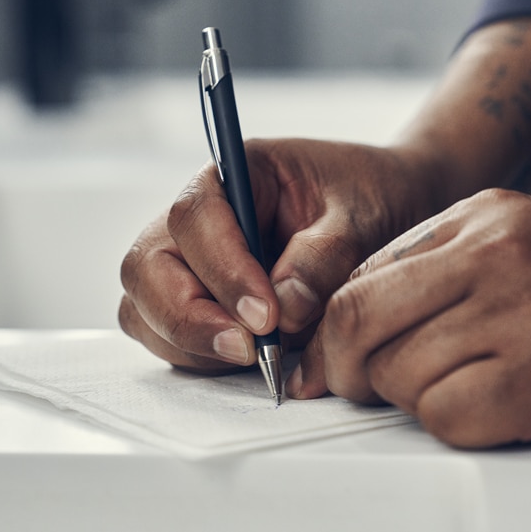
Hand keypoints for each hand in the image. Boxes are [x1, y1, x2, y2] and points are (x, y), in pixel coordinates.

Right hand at [119, 139, 438, 373]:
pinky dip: (197, 355)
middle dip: (189, 316)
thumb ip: (323, 255)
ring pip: (146, 305)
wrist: (384, 212)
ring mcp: (192, 262)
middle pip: (148, 264)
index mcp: (235, 174)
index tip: (266, 316)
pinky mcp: (199, 302)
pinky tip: (249, 357)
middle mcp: (201, 218)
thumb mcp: (361, 215)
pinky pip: (167, 334)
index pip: (195, 216)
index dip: (222, 270)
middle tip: (249, 350)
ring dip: (191, 342)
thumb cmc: (369, 198)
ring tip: (259, 356)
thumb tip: (285, 307)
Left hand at [291, 189, 530, 446]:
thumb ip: (438, 271)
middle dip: (342, 370)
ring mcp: (525, 311)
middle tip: (357, 390)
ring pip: (399, 375)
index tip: (321, 363)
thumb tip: (352, 324)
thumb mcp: (521, 244)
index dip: (329, 331)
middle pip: (359, 321)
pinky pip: (446, 417)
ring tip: (467, 390)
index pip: (360, 276)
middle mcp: (498, 254)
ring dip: (414, 400)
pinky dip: (455, 426)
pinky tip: (497, 411)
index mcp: (482, 217)